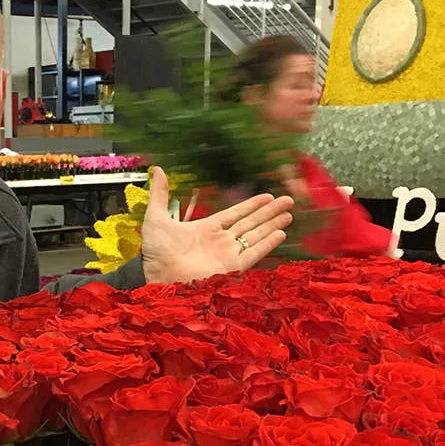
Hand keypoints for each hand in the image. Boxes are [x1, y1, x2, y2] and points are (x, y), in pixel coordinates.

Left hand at [141, 167, 293, 284]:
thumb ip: (160, 194)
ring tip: (289, 215)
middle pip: (250, 223)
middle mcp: (219, 241)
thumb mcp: (156, 217)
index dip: (251, 205)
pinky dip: (266, 244)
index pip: (234, 214)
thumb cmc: (155, 251)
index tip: (267, 196)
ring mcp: (226, 255)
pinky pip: (253, 254)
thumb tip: (157, 169)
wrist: (157, 276)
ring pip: (255, 236)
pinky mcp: (230, 268)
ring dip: (272, 225)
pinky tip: (280, 234)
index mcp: (205, 229)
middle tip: (288, 201)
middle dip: (269, 212)